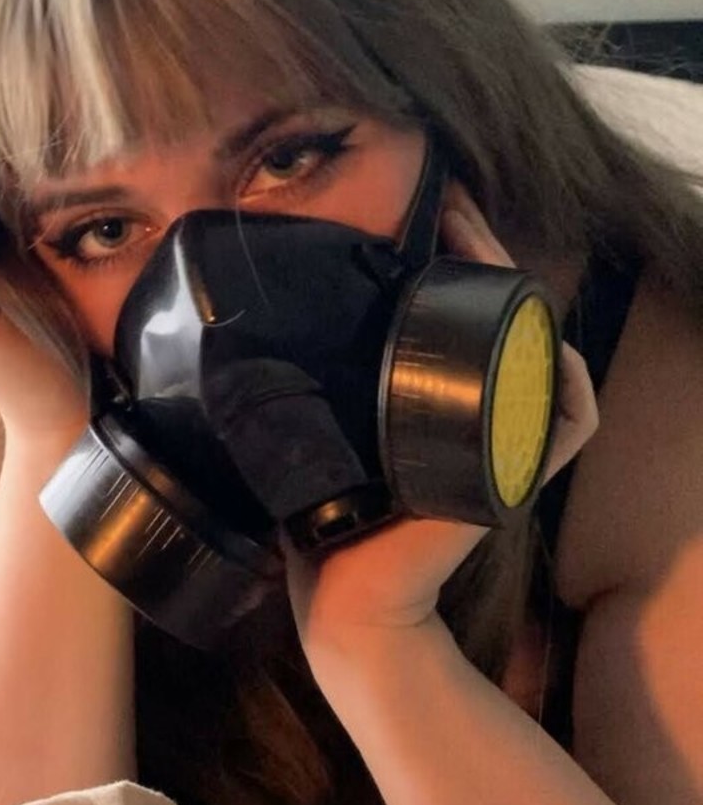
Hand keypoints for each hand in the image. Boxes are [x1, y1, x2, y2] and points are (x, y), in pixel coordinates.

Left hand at [284, 180, 598, 651]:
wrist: (344, 594)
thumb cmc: (321, 516)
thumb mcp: (308, 434)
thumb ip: (290, 390)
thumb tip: (236, 321)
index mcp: (429, 400)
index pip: (460, 313)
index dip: (455, 256)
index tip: (425, 210)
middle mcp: (474, 415)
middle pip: (504, 319)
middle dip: (484, 255)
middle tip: (451, 210)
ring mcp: (501, 443)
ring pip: (540, 355)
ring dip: (523, 298)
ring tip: (476, 249)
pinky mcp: (516, 477)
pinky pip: (568, 419)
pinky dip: (566, 381)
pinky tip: (538, 336)